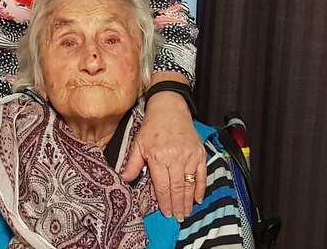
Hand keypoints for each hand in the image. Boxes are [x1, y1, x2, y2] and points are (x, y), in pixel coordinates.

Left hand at [121, 91, 205, 220]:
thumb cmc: (153, 126)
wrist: (169, 109)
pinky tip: (198, 198)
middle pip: (177, 188)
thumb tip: (124, 179)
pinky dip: (200, 188)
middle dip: (177, 205)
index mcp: (158, 156)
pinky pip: (201, 175)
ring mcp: (190, 156)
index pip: (162, 185)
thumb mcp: (138, 144)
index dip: (164, 201)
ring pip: (189, 184)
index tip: (165, 212)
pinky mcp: (200, 154)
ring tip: (186, 212)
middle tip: (177, 217)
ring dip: (188, 201)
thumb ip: (132, 164)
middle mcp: (175, 158)